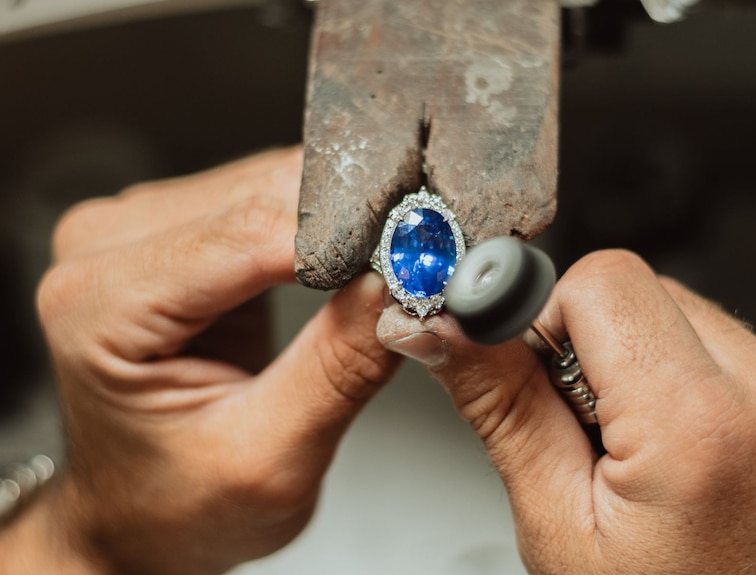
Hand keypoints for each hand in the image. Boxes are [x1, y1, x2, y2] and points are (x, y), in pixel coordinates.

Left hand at [0, 147, 399, 574]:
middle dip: (349, 225)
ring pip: (268, 183)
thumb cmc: (178, 503)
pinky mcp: (179, 230)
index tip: (415, 255)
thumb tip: (399, 284)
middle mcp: (106, 247)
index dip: (342, 238)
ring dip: (341, 218)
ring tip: (392, 264)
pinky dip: (322, 222)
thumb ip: (337, 370)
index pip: (244, 234)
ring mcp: (140, 230)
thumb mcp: (270, 460)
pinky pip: (265, 197)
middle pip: (258, 196)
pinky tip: (353, 256)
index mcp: (99, 306)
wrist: (143, 510)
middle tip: (419, 260)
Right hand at [378, 249, 755, 573]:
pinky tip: (706, 460)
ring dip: (658, 370)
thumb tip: (443, 327)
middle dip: (603, 350)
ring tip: (659, 460)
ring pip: (699, 319)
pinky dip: (710, 389)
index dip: (551, 319)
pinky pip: (748, 354)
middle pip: (653, 293)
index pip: (605, 280)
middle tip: (600, 438)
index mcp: (703, 428)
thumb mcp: (561, 529)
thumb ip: (503, 406)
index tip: (534, 365)